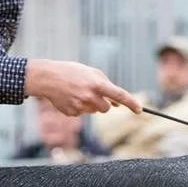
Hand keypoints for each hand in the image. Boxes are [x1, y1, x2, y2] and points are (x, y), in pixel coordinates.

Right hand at [26, 59, 141, 115]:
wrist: (47, 78)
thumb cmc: (71, 72)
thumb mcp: (91, 73)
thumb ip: (106, 86)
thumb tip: (117, 104)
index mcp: (97, 84)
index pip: (120, 95)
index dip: (131, 103)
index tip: (139, 110)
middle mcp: (90, 97)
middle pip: (106, 108)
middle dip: (103, 103)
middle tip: (92, 93)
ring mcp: (80, 106)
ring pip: (94, 111)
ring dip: (91, 104)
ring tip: (78, 92)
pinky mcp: (72, 113)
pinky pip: (82, 114)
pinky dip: (79, 107)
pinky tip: (70, 98)